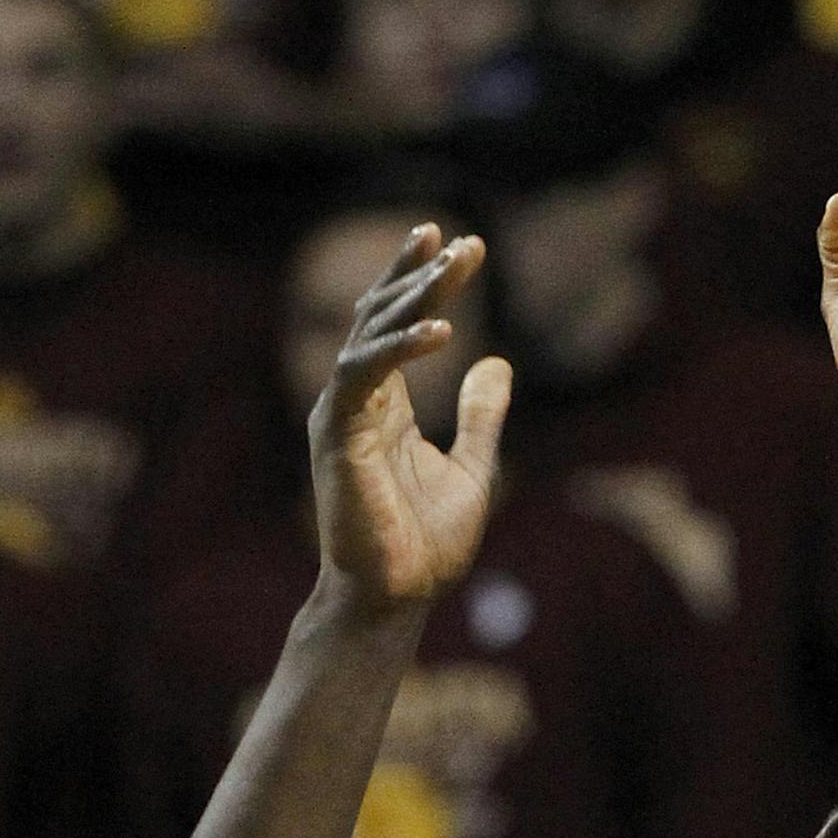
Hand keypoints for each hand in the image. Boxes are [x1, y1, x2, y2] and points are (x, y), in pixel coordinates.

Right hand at [309, 227, 511, 609]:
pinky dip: (400, 351)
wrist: (397, 597)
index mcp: (382, 407)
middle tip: (461, 240)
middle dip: (420, 275)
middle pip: (380, 318)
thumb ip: (481, 417)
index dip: (424, 284)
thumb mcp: (472, 468)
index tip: (462, 245)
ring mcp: (342, 417)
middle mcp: (355, 403)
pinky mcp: (339, 438)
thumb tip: (498, 363)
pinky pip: (363, 377)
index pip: (397, 327)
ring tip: (453, 264)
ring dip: (411, 297)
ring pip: (369, 335)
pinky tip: (442, 332)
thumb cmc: (425, 544)